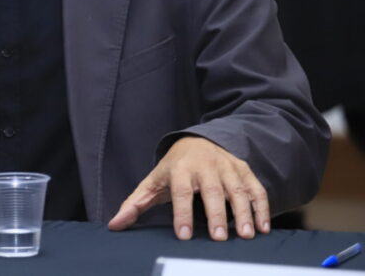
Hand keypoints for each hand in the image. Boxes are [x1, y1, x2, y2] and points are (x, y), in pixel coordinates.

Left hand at [107, 136, 269, 240]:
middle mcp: (204, 166)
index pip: (180, 192)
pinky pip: (255, 188)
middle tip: (219, 237)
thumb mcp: (152, 182)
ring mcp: (226, 167)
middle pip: (211, 190)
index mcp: (179, 170)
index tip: (183, 235)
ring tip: (246, 235)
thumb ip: (135, 204)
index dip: (181, 213)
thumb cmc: (173, 168)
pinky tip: (263, 227)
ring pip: (237, 189)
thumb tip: (114, 225)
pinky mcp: (243, 170)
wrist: (196, 140)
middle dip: (216, 214)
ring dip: (244, 212)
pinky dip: (261, 207)